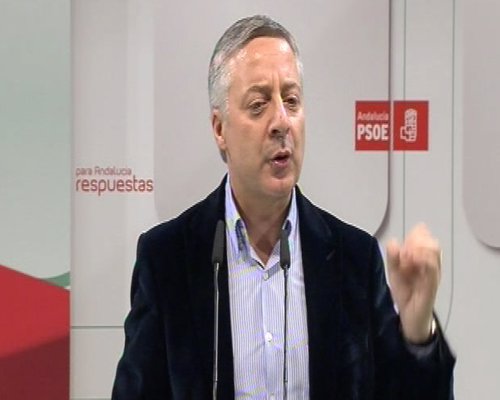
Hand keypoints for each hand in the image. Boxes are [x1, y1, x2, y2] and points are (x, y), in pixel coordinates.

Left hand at [386, 223, 440, 342]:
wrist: (410, 317)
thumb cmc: (405, 293)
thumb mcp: (394, 273)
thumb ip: (393, 258)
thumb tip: (393, 241)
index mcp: (422, 260)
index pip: (425, 238)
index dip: (417, 233)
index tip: (405, 242)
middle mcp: (430, 265)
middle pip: (432, 242)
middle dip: (417, 241)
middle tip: (405, 252)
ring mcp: (433, 275)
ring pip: (434, 251)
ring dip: (419, 249)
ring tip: (406, 259)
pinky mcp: (432, 285)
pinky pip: (433, 268)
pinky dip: (422, 260)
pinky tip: (411, 262)